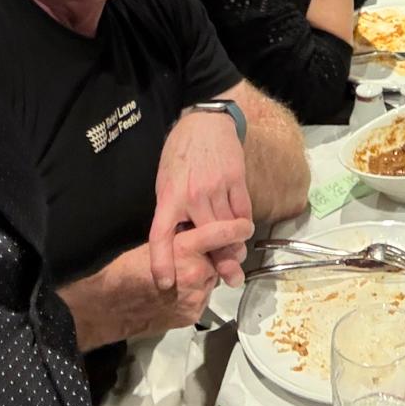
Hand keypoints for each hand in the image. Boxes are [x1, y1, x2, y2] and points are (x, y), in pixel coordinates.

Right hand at [65, 218, 254, 348]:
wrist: (111, 306)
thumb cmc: (128, 269)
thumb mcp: (155, 242)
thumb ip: (183, 239)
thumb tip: (203, 232)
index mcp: (184, 249)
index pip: (219, 234)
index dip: (235, 228)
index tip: (245, 226)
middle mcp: (195, 273)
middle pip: (220, 259)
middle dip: (216, 256)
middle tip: (203, 254)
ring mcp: (196, 296)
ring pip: (213, 279)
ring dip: (206, 275)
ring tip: (186, 275)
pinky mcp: (192, 314)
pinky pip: (204, 298)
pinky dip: (198, 292)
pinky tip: (181, 290)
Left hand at [148, 109, 253, 289]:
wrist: (205, 121)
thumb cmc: (180, 154)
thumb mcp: (165, 181)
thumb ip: (172, 210)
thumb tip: (180, 241)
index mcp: (169, 197)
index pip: (161, 235)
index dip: (161, 262)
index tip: (166, 284)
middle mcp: (192, 195)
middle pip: (206, 239)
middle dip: (218, 262)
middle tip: (228, 279)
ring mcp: (216, 187)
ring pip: (228, 228)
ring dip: (235, 247)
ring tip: (238, 259)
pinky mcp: (236, 180)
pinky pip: (243, 211)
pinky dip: (244, 225)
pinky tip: (244, 232)